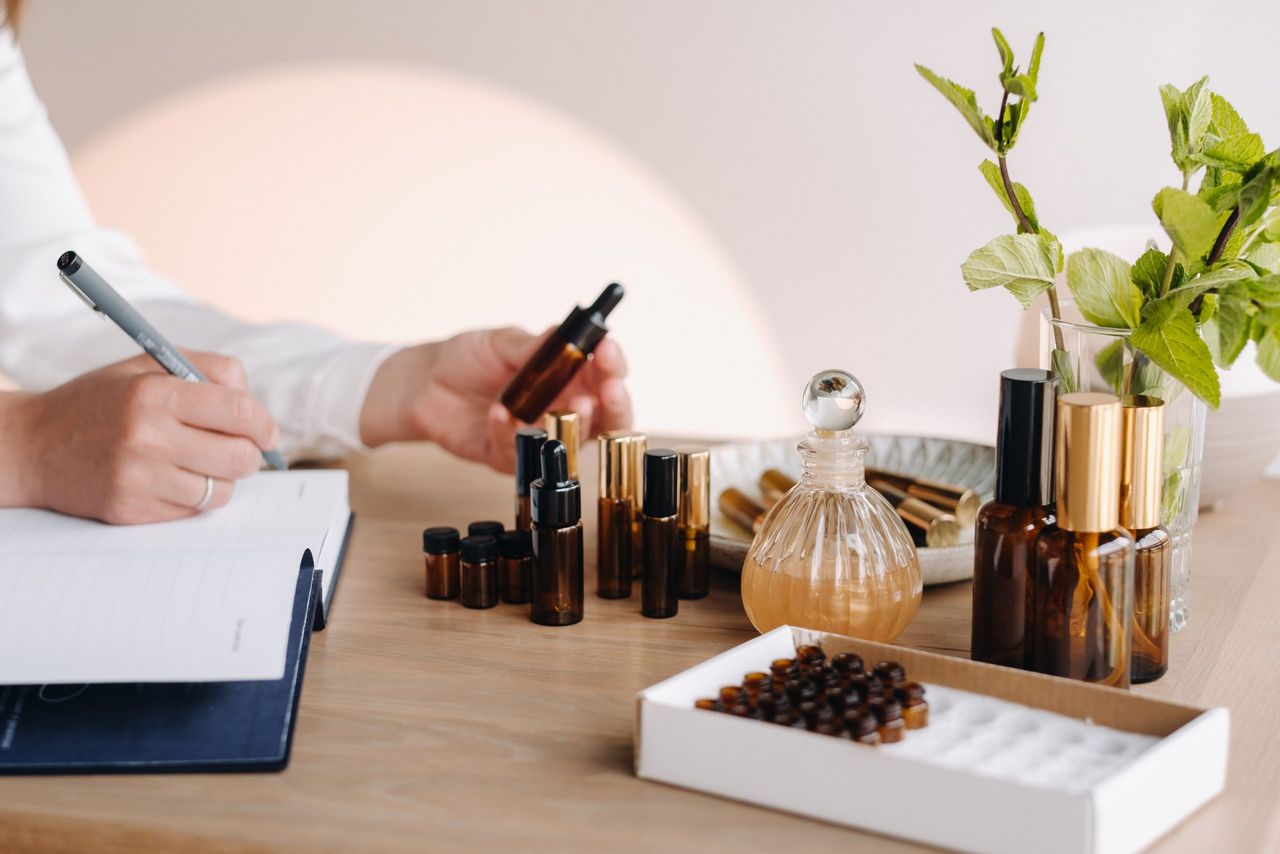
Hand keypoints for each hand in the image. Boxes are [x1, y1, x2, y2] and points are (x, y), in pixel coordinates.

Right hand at [0, 352, 279, 523]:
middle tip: (238, 449)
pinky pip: (192, 511)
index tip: (266, 432)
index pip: (239, 412)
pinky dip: (193, 497)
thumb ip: (208, 370)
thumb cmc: (101, 401)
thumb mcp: (148, 366)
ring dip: (220, 479)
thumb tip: (255, 403)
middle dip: (249, 454)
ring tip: (196, 462)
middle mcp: (147, 437)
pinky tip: (170, 479)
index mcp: (154, 394)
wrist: (34, 446)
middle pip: (240, 458)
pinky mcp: (131, 511)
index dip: (264, 425)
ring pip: (221, 490)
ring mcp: (139, 479)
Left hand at [359, 327, 631, 471]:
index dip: (613, 366)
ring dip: (577, 425)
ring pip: (573, 443)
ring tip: (572, 406)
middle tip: (608, 391)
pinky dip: (511, 432)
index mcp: (569, 377)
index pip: (606, 375)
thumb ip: (533, 345)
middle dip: (614, 405)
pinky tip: (500, 412)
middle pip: (606, 417)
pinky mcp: (510, 457)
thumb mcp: (502, 342)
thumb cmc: (469, 359)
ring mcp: (539, 436)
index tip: (608, 353)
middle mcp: (562, 409)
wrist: (424, 384)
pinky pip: (520, 452)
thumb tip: (564, 335)